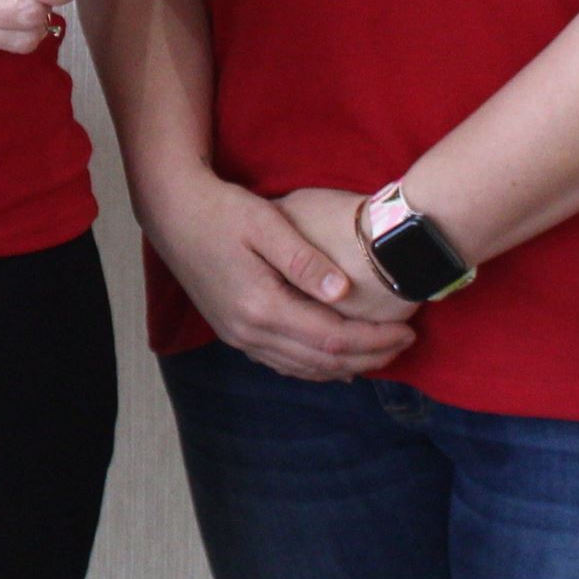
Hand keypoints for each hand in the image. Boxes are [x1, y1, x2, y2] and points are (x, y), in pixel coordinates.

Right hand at [140, 168, 417, 381]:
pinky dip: (315, 366)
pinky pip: (282, 362)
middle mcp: (248, 331)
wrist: (171, 212)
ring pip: (302, 368)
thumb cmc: (220, 210)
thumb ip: (304, 260)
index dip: (374, 341)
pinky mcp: (232, 331)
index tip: (407, 332)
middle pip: (321, 361)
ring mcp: (237, 335)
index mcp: (260, 306)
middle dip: (369, 357)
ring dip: (345, 367)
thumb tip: (344, 291)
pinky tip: (334, 363)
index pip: (332, 339)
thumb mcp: (266, 224)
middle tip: (405, 344)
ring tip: (380, 353)